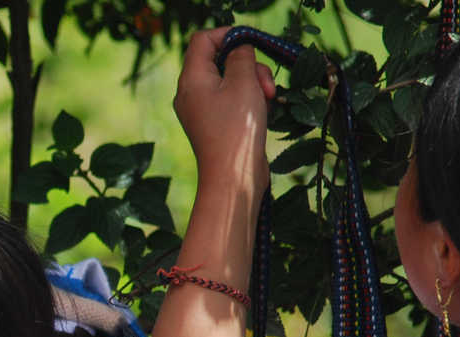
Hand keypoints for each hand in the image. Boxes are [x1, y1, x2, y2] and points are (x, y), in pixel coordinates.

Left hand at [174, 28, 275, 193]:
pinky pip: (232, 100)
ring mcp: (202, 110)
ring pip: (230, 80)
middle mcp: (191, 93)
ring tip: (269, 98)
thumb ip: (240, 56)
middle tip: (266, 83)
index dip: (227, 35)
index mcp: (191, 80)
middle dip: (248, 65)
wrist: (232, 177)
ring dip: (254, 83)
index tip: (252, 44)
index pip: (202, 41)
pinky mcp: (216, 124)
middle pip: (220, 60)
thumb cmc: (236, 128)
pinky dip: (250, 99)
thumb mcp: (242, 82)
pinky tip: (265, 110)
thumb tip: (238, 47)